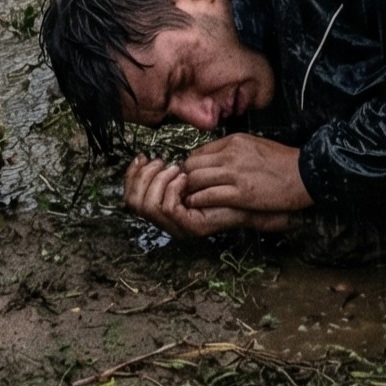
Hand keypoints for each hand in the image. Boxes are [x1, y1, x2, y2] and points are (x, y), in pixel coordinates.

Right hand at [123, 153, 274, 241]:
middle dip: (143, 177)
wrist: (254, 197)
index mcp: (164, 207)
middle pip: (133, 203)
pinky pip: (167, 209)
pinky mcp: (191, 228)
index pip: (131, 196)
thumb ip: (169, 170)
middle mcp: (167, 220)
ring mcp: (178, 226)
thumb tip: (145, 159)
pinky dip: (171, 190)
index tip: (142, 157)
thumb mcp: (192, 171)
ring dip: (158, 182)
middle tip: (162, 163)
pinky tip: (183, 179)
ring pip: (148, 206)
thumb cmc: (227, 182)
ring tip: (176, 171)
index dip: (132, 176)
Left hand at [181, 136, 312, 218]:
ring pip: (194, 180)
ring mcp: (234, 173)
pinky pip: (207, 196)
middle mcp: (230, 154)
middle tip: (186, 190)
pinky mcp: (240, 193)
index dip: (191, 167)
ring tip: (189, 200)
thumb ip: (234, 150)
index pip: (198, 152)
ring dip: (188, 192)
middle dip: (184, 179)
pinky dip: (198, 201)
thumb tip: (215, 159)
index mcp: (234, 141)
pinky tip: (199, 206)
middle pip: (191, 165)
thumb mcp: (255, 145)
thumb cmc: (284, 162)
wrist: (305, 174)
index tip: (192, 177)